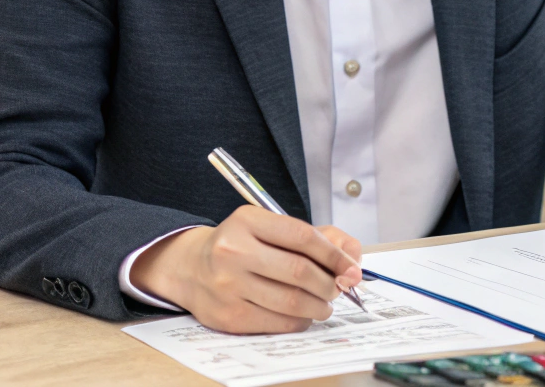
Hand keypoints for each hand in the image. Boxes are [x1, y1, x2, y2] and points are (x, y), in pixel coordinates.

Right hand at [131, 206, 363, 332]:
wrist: (191, 267)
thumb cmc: (241, 245)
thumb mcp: (270, 227)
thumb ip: (316, 237)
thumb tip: (353, 259)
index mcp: (248, 221)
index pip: (303, 237)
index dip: (334, 255)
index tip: (351, 268)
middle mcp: (234, 251)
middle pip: (299, 272)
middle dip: (330, 284)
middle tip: (339, 288)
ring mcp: (228, 285)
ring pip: (291, 302)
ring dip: (319, 305)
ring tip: (325, 303)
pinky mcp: (228, 315)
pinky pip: (277, 322)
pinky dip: (300, 321)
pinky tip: (303, 315)